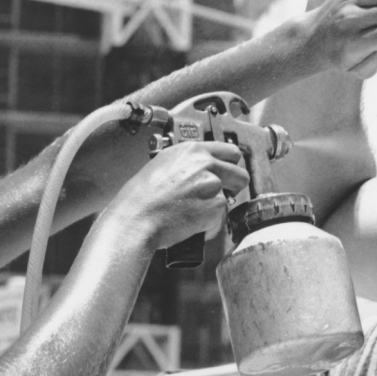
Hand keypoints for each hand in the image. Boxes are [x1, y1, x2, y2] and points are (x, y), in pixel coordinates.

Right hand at [113, 141, 248, 250]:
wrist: (136, 219)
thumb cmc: (140, 197)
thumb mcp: (162, 164)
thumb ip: (187, 163)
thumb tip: (202, 169)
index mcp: (192, 150)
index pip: (231, 152)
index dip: (230, 166)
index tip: (226, 175)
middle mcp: (205, 164)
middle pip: (240, 175)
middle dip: (232, 188)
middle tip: (215, 197)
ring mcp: (213, 185)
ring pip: (230, 200)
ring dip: (217, 208)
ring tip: (195, 213)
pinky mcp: (215, 207)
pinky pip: (221, 219)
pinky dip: (209, 226)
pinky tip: (191, 225)